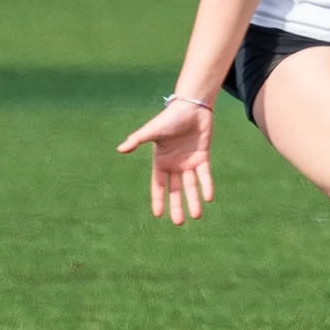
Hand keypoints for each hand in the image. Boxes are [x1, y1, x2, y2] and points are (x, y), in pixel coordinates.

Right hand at [116, 99, 214, 224]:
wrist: (191, 107)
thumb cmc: (169, 118)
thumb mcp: (152, 131)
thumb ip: (137, 140)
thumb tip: (120, 149)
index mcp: (160, 161)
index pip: (158, 185)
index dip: (158, 199)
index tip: (158, 216)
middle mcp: (174, 165)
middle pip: (175, 190)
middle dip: (176, 206)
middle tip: (179, 222)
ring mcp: (189, 162)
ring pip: (191, 185)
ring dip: (193, 200)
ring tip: (196, 216)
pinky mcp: (202, 156)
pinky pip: (204, 175)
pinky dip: (206, 186)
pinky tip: (208, 198)